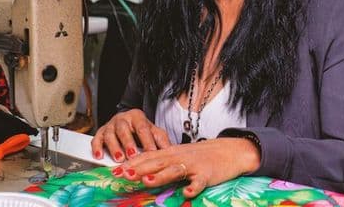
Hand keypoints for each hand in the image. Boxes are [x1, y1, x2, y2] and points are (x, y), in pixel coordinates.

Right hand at [91, 109, 170, 162]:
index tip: (151, 152)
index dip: (147, 140)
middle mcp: (122, 119)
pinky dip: (97, 148)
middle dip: (128, 143)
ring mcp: (110, 125)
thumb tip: (171, 152)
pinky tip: (99, 156)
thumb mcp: (154, 132)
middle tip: (133, 155)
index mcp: (137, 117)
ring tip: (119, 159)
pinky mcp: (101, 133)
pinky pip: (96, 139)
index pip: (142, 128)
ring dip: (114, 147)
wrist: (129, 123)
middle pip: (124, 129)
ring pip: (110, 134)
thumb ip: (161, 140)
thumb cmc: (142, 130)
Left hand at [112, 138, 259, 197]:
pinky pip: (199, 182)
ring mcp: (192, 165)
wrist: (228, 151)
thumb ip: (161, 163)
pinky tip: (187, 192)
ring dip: (160, 176)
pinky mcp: (206, 174)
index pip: (146, 156)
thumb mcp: (178, 156)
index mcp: (169, 153)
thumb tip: (140, 172)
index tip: (114, 170)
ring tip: (146, 181)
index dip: (130, 163)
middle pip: (156, 162)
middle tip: (123, 175)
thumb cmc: (200, 156)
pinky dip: (193, 187)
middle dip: (139, 168)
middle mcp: (178, 157)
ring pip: (174, 170)